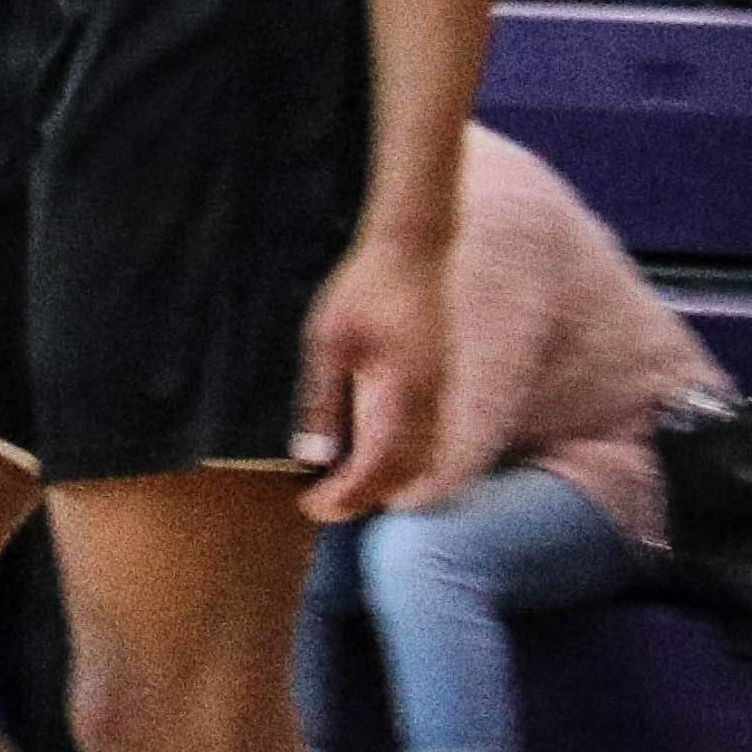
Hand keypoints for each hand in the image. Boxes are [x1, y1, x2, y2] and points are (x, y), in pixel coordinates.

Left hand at [292, 231, 446, 522]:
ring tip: (342, 485)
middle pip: (404, 474)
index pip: (376, 470)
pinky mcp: (440, 378)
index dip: (344, 498)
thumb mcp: (327, 342)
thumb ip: (321, 402)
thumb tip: (313, 458)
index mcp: (403, 394)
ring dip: (386, 480)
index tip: (311, 508)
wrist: (413, 243)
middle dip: (364, 497)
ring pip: (422, 458)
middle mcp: (430, 400)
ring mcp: (440, 389)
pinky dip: (402, 457)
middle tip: (322, 503)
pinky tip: (370, 450)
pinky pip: (428, 436)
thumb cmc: (365, 285)